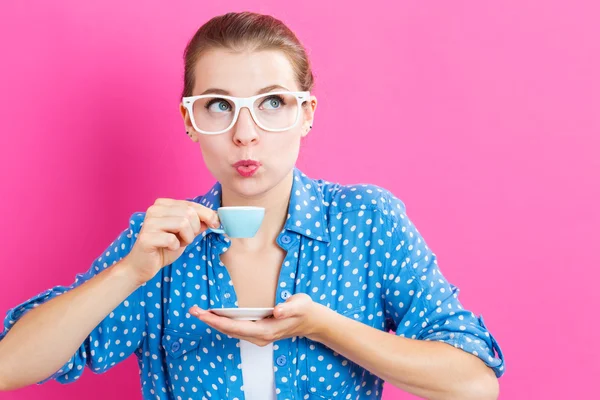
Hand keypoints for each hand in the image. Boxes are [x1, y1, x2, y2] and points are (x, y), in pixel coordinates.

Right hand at [123, 198, 219, 284]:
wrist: (142, 266)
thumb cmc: (164, 248)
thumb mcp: (185, 234)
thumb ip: (198, 224)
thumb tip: (215, 218)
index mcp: (163, 205)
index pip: (191, 204)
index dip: (208, 214)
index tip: (217, 224)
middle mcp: (154, 209)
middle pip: (189, 213)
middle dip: (195, 229)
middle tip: (187, 239)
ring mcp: (149, 222)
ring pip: (182, 223)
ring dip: (187, 238)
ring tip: (178, 243)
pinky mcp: (146, 237)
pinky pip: (172, 239)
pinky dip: (175, 247)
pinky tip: (168, 248)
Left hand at [189, 294, 329, 345]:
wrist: (311, 321)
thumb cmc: (304, 310)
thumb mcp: (300, 305)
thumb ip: (289, 307)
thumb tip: (278, 311)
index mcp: (266, 330)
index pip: (236, 327)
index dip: (218, 321)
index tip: (203, 313)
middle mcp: (259, 336)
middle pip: (229, 331)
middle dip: (210, 321)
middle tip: (193, 310)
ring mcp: (258, 336)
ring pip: (230, 331)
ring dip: (214, 322)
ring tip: (199, 312)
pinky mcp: (257, 332)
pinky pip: (235, 329)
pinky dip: (223, 323)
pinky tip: (215, 315)